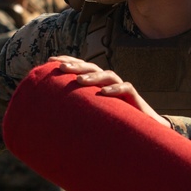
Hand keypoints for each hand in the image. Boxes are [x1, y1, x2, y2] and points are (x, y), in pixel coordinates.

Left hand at [49, 55, 170, 127]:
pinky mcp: (134, 98)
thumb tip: (47, 118)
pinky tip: (104, 92)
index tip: (50, 61)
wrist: (142, 130)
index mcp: (97, 84)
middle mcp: (108, 83)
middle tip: (60, 68)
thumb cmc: (111, 123)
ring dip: (93, 76)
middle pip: (92, 68)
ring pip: (108, 75)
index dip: (68, 61)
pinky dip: (115, 89)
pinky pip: (126, 88)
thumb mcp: (90, 115)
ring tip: (79, 81)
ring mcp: (121, 89)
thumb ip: (75, 112)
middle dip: (76, 65)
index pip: (82, 67)